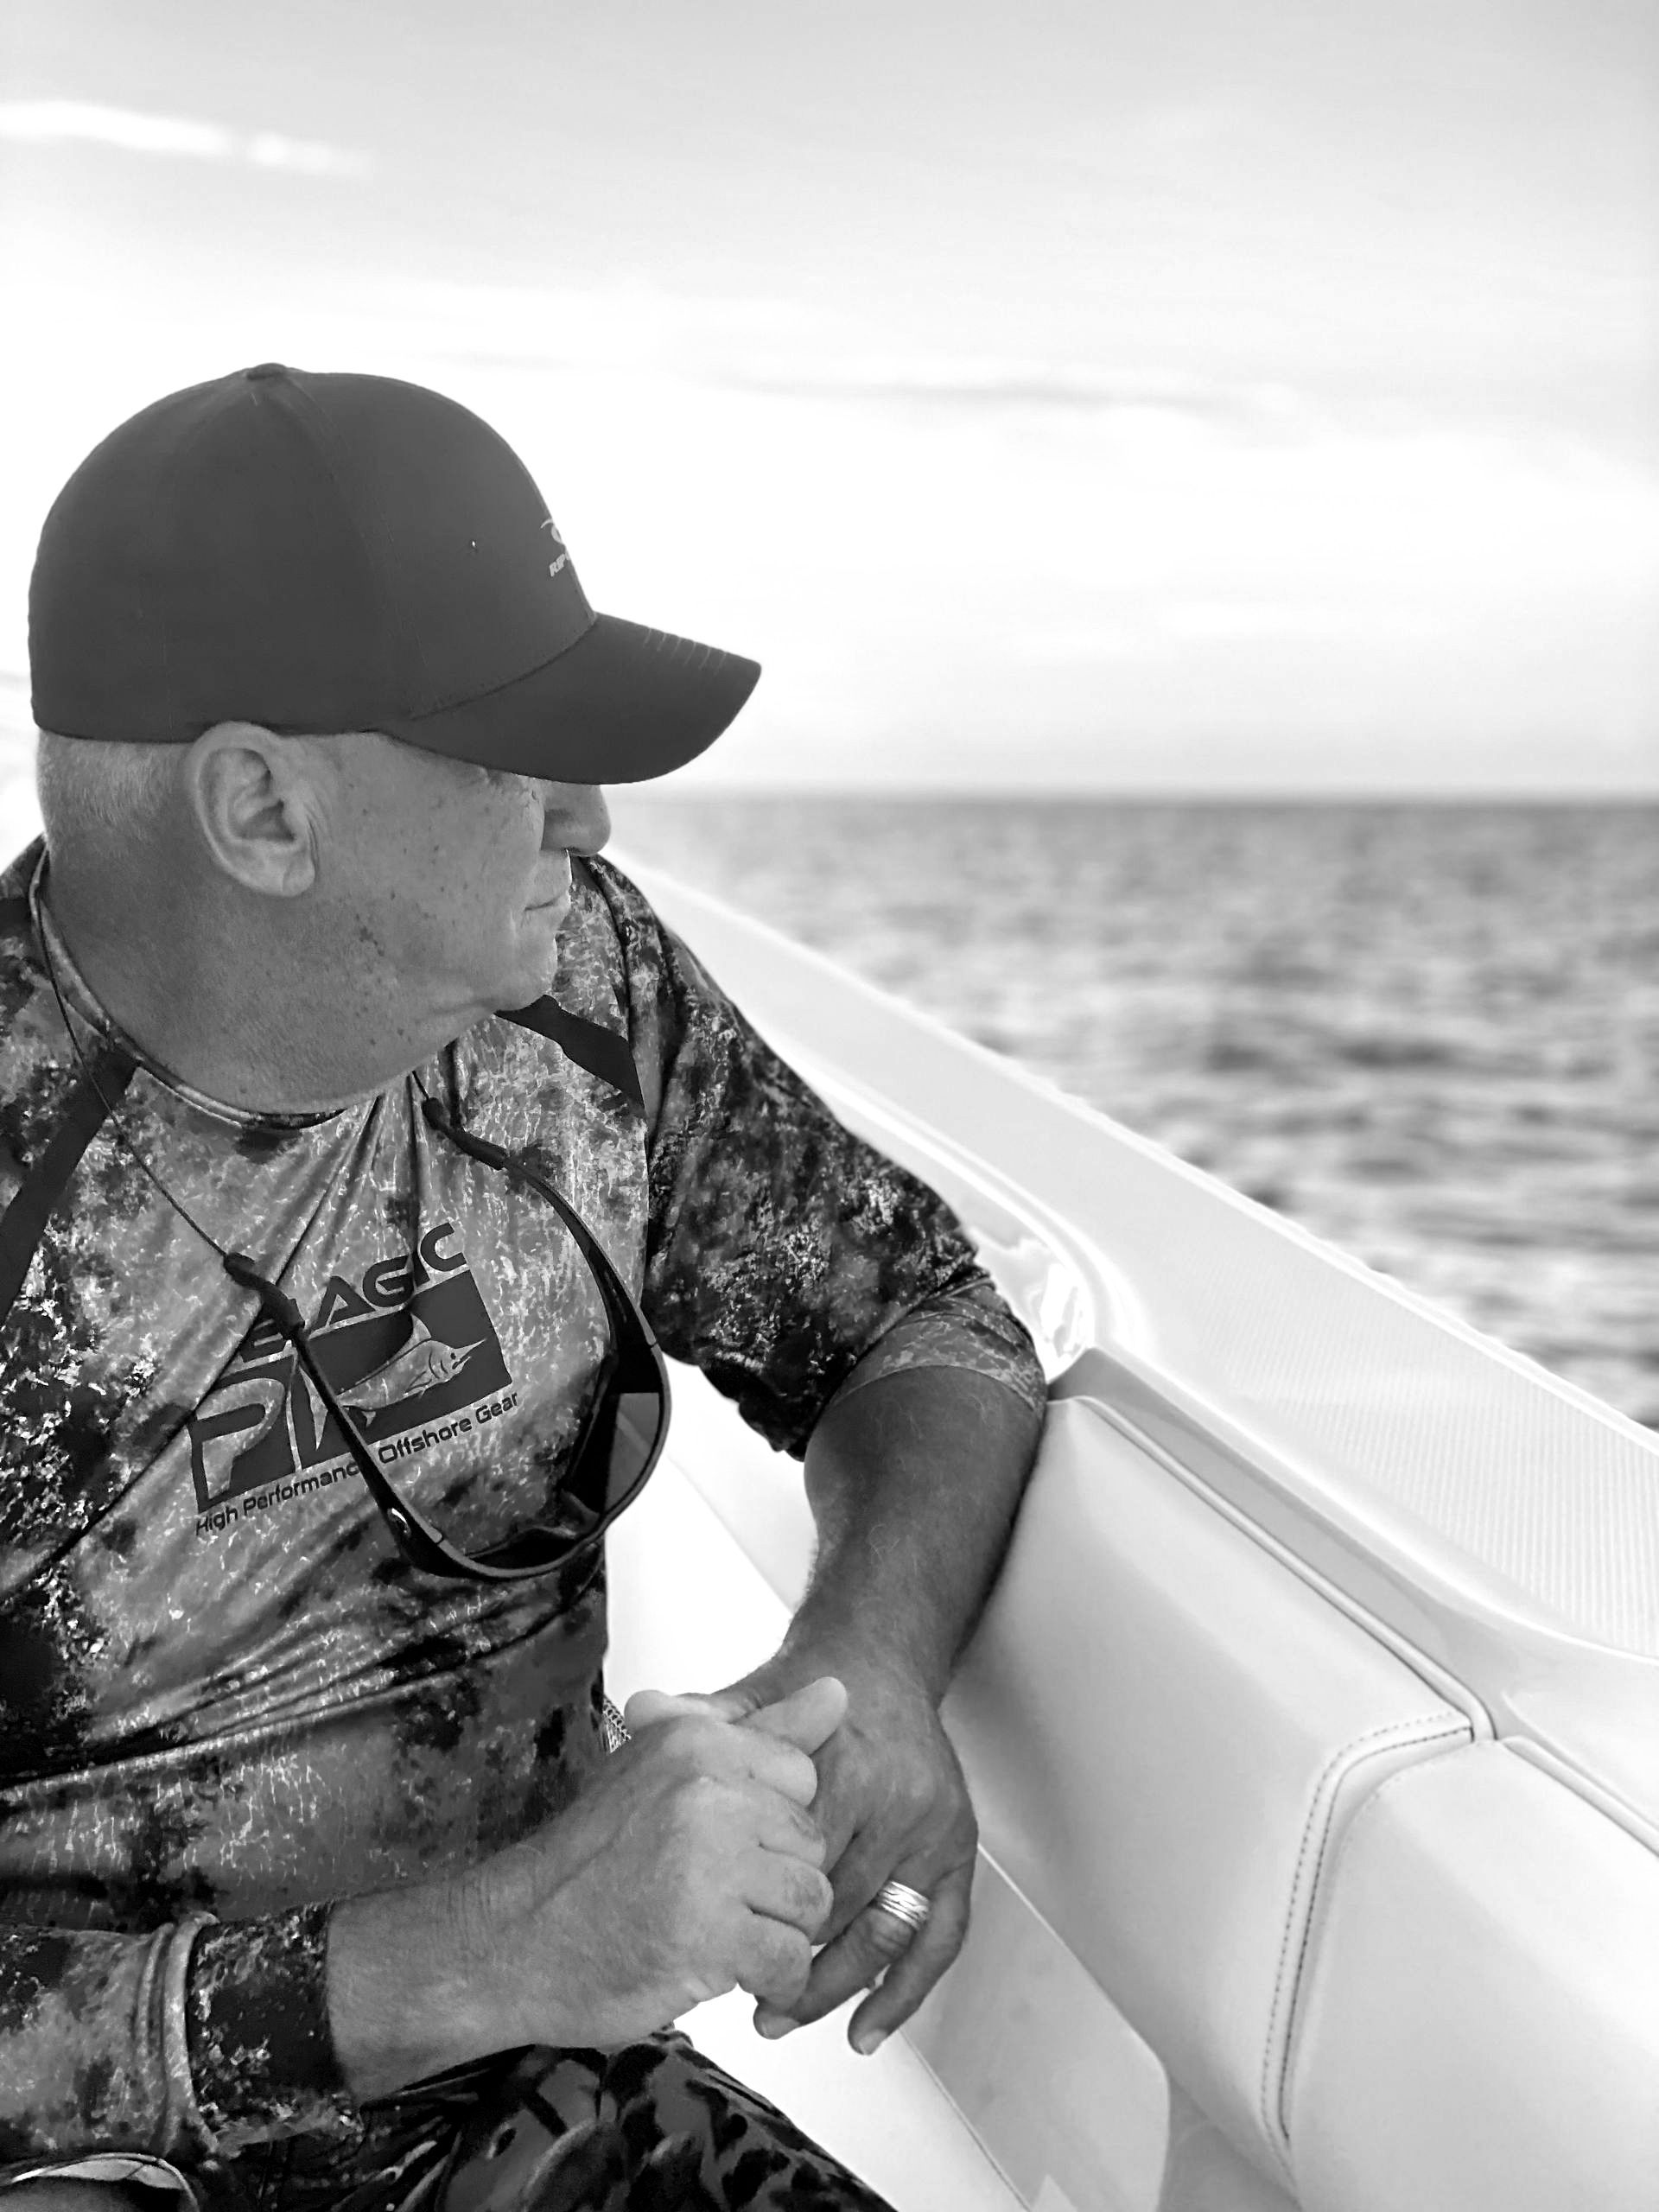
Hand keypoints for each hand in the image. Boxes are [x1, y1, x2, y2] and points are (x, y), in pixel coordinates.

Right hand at [330, 1676, 845, 2092]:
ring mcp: (709, 1859)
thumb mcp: (667, 1773)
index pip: (801, 1778)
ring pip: (810, 1901)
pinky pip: (790, 1959)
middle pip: (811, 1843)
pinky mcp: (711, 1933)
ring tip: (716, 1936)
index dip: (771, 1828)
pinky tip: (720, 1972)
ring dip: (774, 1934)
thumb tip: (838, 1690)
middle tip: (709, 1901)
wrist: (510, 1941)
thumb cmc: (591, 1863)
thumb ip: (761, 1732)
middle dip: (774, 1886)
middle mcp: (708, 1787)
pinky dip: (767, 1981)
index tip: (721, 1850)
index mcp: (698, 1740)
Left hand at [698, 1653, 977, 2053]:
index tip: (712, 1942)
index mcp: (850, 1765)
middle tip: (741, 1995)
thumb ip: (701, 1714)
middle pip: (838, 1907)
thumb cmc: (807, 1687)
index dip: (755, 1908)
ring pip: (883, 1931)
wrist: (880, 1658)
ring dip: (834, 1987)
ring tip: (780, 2014)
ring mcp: (933, 1830)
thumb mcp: (749, 1696)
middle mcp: (899, 1801)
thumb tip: (642, 1708)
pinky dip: (905, 1992)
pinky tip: (865, 2030)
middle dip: (789, 1958)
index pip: (798, 1862)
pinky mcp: (955, 1851)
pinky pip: (939, 1935)